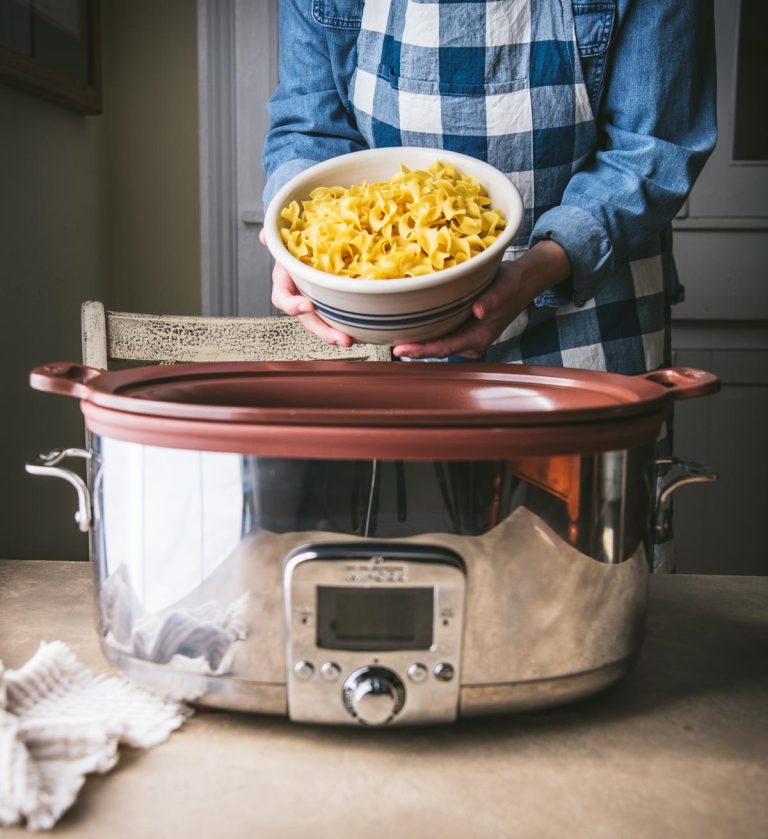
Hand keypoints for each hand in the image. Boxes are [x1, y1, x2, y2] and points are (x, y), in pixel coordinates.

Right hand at [259, 229, 353, 346]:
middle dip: (323, 331)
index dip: (293, 305)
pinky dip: (349, 326)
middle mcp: (299, 298)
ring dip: (335, 335)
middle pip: (308, 320)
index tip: (308, 305)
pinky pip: (337, 319)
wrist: (307, 250)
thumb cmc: (295, 247)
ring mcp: (316, 305)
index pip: (282, 299)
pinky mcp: (331, 306)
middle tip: (339, 338)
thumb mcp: (285, 240)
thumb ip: (274, 239)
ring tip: (349, 341)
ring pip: (323, 325)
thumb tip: (264, 236)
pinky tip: (361, 332)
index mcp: (285, 284)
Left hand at [392, 240, 570, 358]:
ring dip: (417, 340)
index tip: (400, 350)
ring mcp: (466, 337)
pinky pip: (441, 333)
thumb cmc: (514, 281)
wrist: (524, 281)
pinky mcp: (463, 329)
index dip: (421, 350)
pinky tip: (406, 326)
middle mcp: (471, 342)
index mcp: (479, 336)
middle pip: (436, 349)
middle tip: (384, 342)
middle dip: (412, 348)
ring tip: (389, 335)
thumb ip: (494, 298)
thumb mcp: (506, 284)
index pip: (445, 347)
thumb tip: (478, 311)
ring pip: (437, 342)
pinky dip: (425, 331)